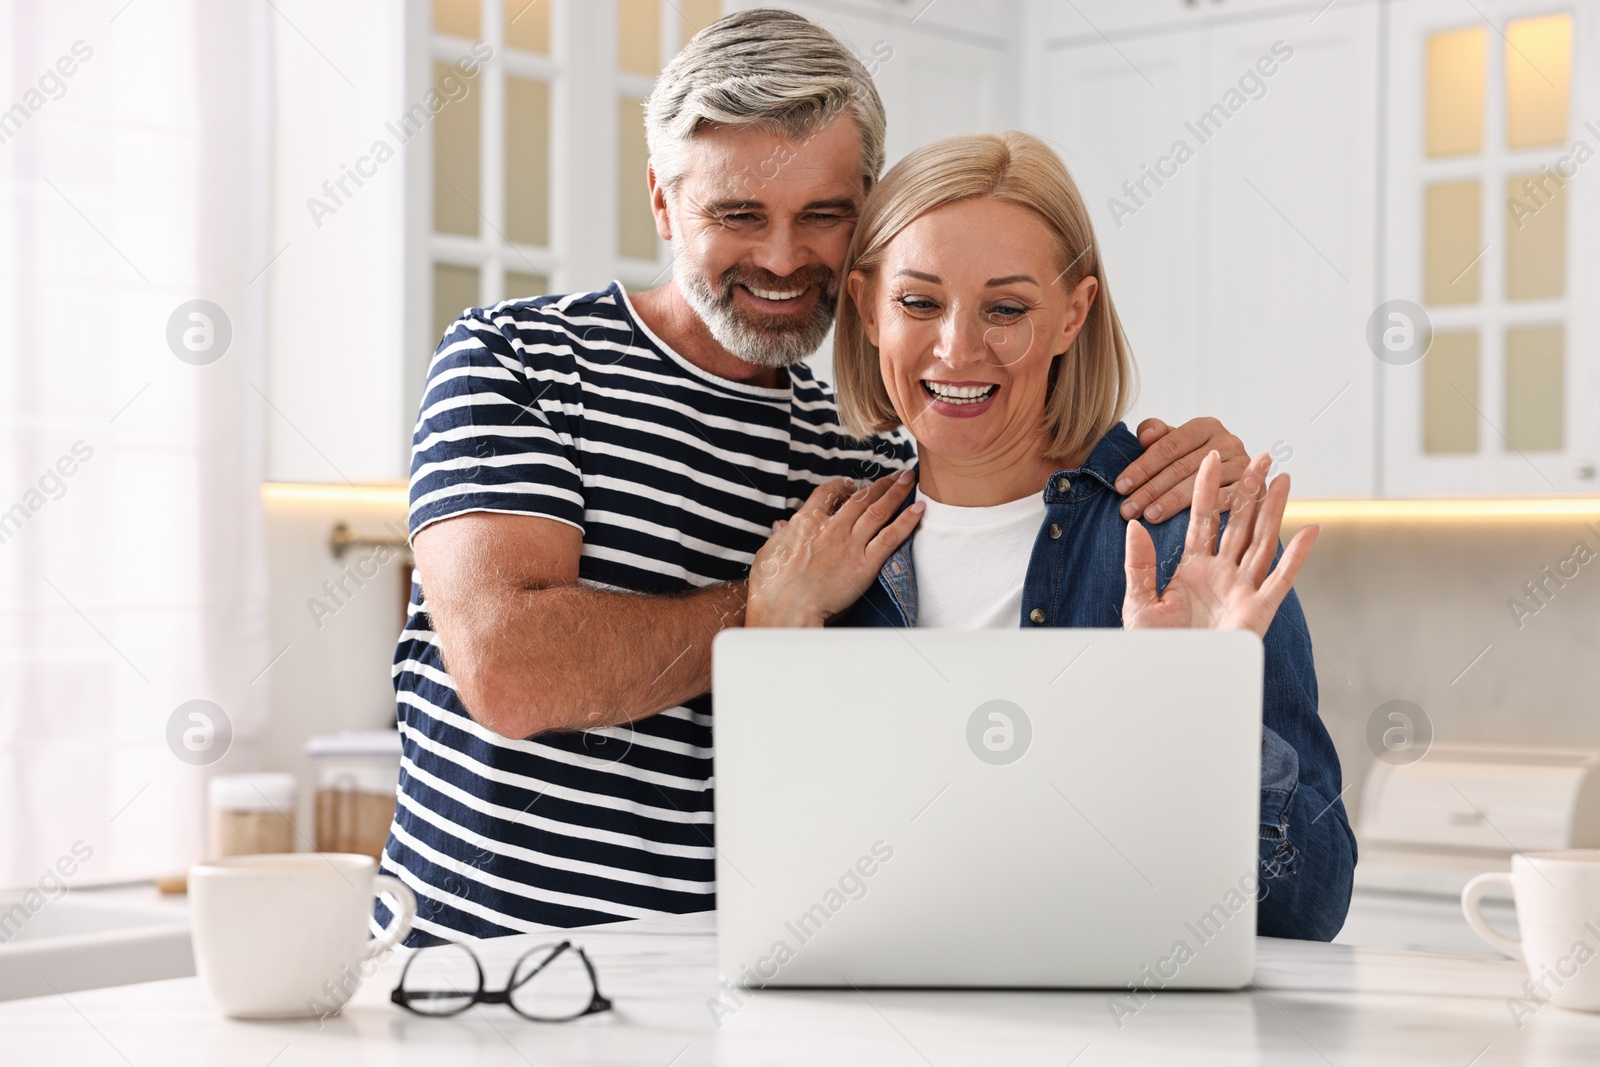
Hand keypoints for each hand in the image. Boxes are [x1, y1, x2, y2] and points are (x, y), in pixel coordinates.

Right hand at [746, 471, 924, 626]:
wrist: (786, 607)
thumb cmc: (771, 586)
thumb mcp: (768, 553)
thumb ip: (779, 536)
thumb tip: (780, 525)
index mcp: (806, 522)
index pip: (827, 494)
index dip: (841, 486)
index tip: (851, 483)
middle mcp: (832, 528)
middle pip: (860, 498)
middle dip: (880, 483)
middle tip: (896, 474)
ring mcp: (850, 544)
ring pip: (878, 510)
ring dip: (896, 492)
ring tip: (909, 479)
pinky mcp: (865, 564)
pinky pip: (891, 537)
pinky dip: (907, 520)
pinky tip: (919, 508)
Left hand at [1115, 417, 1247, 522]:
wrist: (1232, 482)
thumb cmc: (1193, 463)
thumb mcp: (1175, 446)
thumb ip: (1156, 436)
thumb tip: (1146, 436)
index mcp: (1206, 426)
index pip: (1169, 446)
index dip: (1143, 466)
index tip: (1121, 486)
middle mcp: (1228, 442)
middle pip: (1182, 467)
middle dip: (1151, 489)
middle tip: (1128, 509)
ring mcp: (1243, 465)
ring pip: (1200, 485)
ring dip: (1171, 503)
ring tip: (1148, 516)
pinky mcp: (1255, 489)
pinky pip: (1225, 501)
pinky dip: (1201, 512)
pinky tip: (1181, 524)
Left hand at [1122, 450, 1318, 637]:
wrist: (1170, 681)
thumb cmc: (1154, 646)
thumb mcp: (1140, 601)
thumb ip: (1140, 563)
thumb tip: (1134, 526)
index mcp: (1193, 569)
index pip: (1203, 521)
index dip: (1206, 489)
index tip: (1208, 456)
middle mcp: (1222, 574)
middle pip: (1239, 523)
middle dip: (1249, 489)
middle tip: (1260, 455)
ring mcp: (1243, 590)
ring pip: (1262, 541)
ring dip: (1274, 510)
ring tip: (1284, 477)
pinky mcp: (1259, 611)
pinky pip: (1281, 578)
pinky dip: (1297, 555)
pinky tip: (1310, 529)